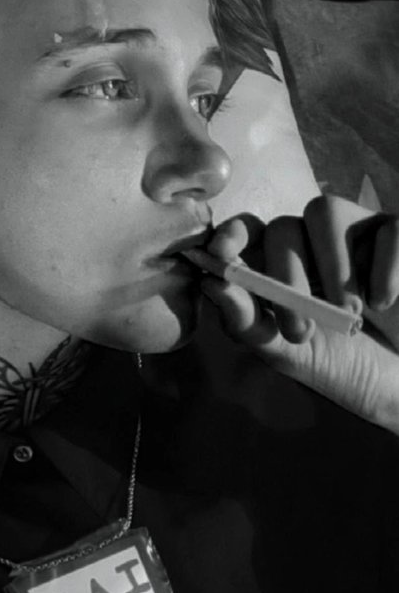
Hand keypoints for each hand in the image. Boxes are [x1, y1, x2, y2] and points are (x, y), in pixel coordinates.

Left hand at [200, 196, 398, 434]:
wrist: (398, 383)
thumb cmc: (341, 366)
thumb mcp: (286, 352)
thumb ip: (246, 321)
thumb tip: (212, 283)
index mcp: (278, 266)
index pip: (247, 230)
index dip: (231, 233)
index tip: (222, 252)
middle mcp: (312, 242)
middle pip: (282, 226)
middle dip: (285, 276)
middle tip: (301, 331)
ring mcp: (355, 232)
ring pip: (324, 209)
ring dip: (331, 267)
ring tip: (349, 312)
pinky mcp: (395, 233)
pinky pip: (385, 227)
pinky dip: (382, 270)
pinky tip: (384, 302)